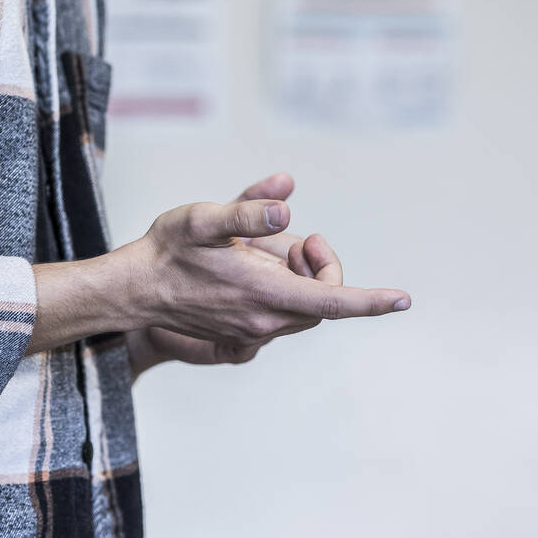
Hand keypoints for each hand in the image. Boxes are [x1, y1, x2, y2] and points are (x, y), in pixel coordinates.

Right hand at [119, 173, 407, 377]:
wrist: (133, 288)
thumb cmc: (167, 250)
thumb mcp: (203, 218)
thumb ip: (247, 211)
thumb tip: (287, 206)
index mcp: (262, 293)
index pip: (331, 301)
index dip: (372, 300)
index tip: (404, 299)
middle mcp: (263, 320)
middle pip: (322, 300)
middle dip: (321, 266)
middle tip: (296, 237)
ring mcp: (253, 329)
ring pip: (303, 306)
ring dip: (300, 276)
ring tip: (262, 249)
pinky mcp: (243, 331)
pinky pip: (284, 311)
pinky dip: (284, 286)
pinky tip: (251, 263)